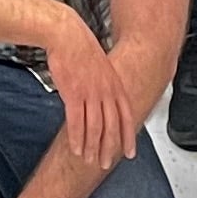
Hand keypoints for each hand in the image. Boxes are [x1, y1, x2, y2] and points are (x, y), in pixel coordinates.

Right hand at [36, 10, 138, 170]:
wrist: (66, 34)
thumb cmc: (80, 49)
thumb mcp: (102, 67)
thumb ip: (106, 86)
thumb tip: (104, 103)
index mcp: (115, 85)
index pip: (127, 116)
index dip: (128, 137)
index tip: (129, 153)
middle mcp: (106, 91)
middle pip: (111, 127)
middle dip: (109, 148)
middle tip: (105, 163)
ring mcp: (91, 93)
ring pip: (95, 128)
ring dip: (92, 147)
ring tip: (89, 159)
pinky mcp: (74, 93)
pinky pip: (76, 122)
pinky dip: (77, 138)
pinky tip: (76, 148)